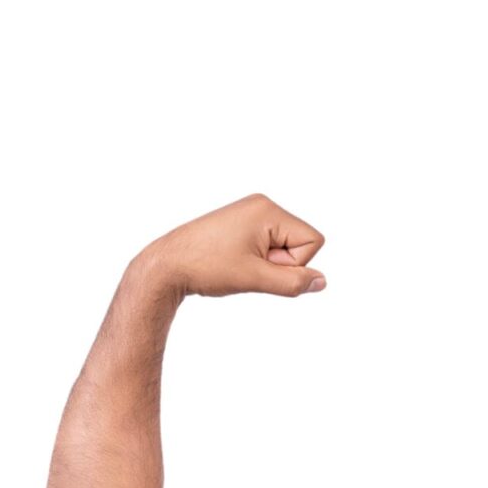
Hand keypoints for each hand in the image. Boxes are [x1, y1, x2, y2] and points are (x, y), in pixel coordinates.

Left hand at [142, 193, 327, 297]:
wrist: (165, 266)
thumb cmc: (206, 267)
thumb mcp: (255, 279)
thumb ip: (293, 282)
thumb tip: (322, 281)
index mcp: (268, 209)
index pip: (313, 241)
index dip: (294, 264)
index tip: (262, 266)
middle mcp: (262, 205)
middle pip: (300, 242)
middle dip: (279, 263)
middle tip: (246, 266)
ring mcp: (250, 213)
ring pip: (284, 246)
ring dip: (267, 264)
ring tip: (237, 264)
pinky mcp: (241, 224)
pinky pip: (268, 245)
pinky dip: (258, 260)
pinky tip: (234, 262)